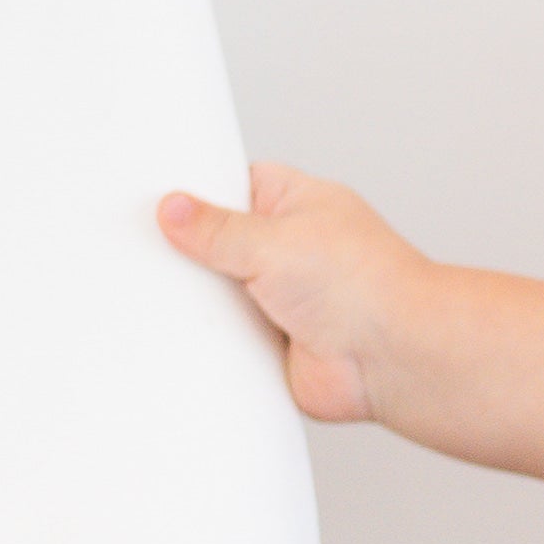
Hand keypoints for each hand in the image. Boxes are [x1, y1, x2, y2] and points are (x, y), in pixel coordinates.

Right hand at [156, 164, 423, 425]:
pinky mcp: (274, 342)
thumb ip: (217, 229)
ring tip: (165, 295)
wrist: (393, 358)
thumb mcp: (273, 239)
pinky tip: (185, 337)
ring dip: (203, 301)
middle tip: (150, 252)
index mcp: (294, 202)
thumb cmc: (364, 285)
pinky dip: (212, 341)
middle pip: (218, 243)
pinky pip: (228, 337)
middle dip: (192, 252)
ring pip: (220, 293)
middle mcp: (288, 248)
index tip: (153, 198)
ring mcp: (280, 297)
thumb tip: (175, 209)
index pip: (231, 185)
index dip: (194, 192)